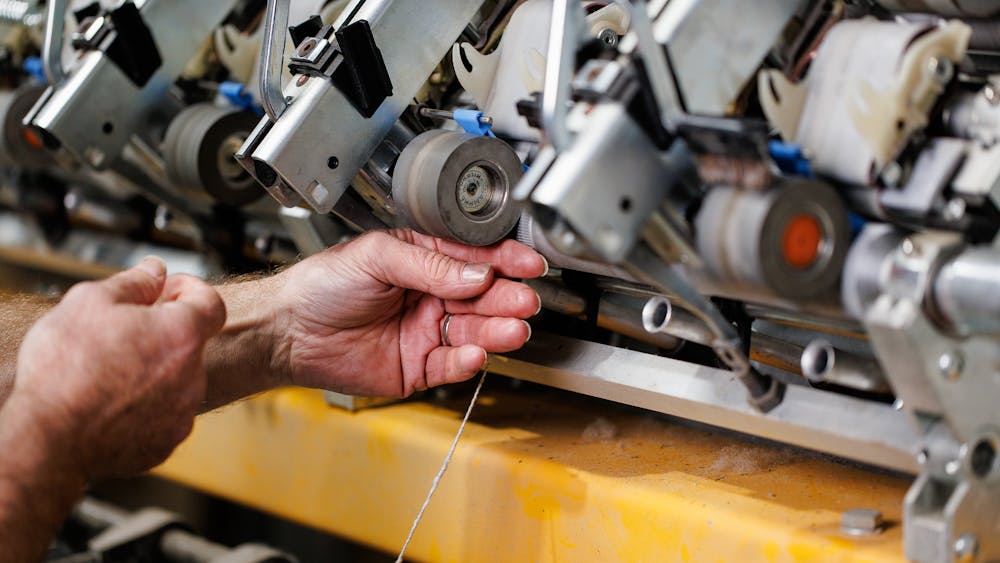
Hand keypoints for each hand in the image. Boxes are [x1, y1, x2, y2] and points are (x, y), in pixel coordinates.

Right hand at [11, 257, 224, 479]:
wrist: (49, 441)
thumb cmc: (65, 371)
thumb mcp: (89, 303)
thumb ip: (133, 282)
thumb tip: (155, 270)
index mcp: (182, 335)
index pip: (211, 303)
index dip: (190, 290)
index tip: (166, 291)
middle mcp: (193, 376)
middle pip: (187, 344)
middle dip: (160, 334)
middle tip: (118, 335)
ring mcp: (182, 414)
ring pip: (174, 381)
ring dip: (151, 372)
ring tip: (105, 374)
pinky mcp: (165, 443)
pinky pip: (161, 415)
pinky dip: (142, 407)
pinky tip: (107, 404)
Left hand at [269, 229, 545, 396]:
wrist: (288, 331)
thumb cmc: (322, 285)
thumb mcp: (377, 257)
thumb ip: (429, 264)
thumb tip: (477, 273)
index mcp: (424, 259)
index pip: (474, 258)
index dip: (504, 260)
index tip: (529, 264)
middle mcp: (431, 295)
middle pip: (482, 297)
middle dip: (506, 298)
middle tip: (523, 301)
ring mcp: (427, 332)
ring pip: (474, 332)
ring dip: (496, 331)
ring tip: (512, 329)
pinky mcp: (418, 367)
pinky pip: (451, 365)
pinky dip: (466, 361)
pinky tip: (475, 354)